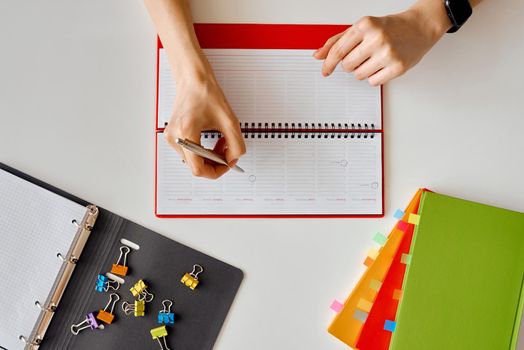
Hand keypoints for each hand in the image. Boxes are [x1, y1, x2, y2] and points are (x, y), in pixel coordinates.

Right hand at [165, 70, 245, 179]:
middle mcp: (175, 138)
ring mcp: (171, 137)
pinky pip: (189, 152)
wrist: (193, 79)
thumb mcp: (229, 121)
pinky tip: (211, 141)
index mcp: (186, 134)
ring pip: (193, 160)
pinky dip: (202, 151)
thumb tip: (233, 159)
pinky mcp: (173, 135)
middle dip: (215, 162)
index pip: (199, 169)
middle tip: (227, 151)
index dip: (216, 172)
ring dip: (209, 156)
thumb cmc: (207, 94)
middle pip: (196, 166)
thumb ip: (236, 145)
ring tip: (220, 142)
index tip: (227, 165)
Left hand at [314, 4, 450, 84]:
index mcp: (365, 25)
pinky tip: (383, 65)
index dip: (328, 63)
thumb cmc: (389, 27)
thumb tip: (318, 55)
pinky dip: (375, 76)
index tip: (325, 70)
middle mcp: (376, 38)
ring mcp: (388, 53)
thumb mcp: (361, 28)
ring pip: (358, 75)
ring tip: (374, 58)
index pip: (338, 51)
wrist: (419, 27)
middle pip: (347, 65)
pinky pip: (373, 82)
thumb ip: (337, 41)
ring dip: (363, 70)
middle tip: (362, 55)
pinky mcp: (397, 67)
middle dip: (350, 64)